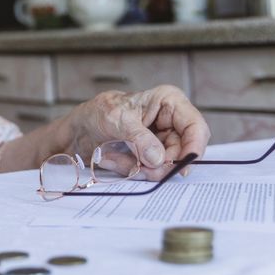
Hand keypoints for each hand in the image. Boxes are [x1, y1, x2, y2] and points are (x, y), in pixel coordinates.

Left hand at [63, 85, 210, 179]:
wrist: (78, 129)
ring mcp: (162, 141)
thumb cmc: (98, 113)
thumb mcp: (117, 120)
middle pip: (182, 152)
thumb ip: (140, 138)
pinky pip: (150, 172)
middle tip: (137, 166)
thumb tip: (159, 159)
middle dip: (158, 164)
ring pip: (165, 166)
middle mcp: (171, 122)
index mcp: (169, 102)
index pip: (196, 127)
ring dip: (138, 167)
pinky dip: (131, 170)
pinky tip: (114, 159)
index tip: (180, 167)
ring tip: (114, 156)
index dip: (193, 149)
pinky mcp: (151, 156)